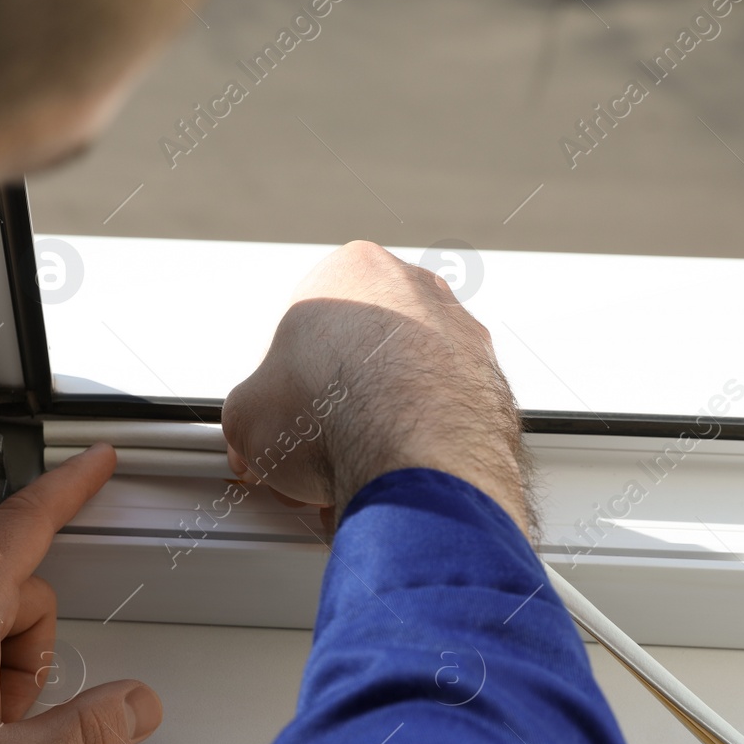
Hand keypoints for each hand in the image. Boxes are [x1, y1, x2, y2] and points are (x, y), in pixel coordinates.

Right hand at [223, 240, 532, 533]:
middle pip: (364, 349)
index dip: (288, 383)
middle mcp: (416, 291)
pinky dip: (427, 441)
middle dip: (342, 399)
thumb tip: (252, 441)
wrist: (418, 460)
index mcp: (351, 270)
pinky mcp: (494, 386)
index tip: (284, 418)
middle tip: (319, 445)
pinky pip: (447, 414)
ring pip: (410, 381)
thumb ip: (249, 418)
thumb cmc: (337, 416)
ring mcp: (463, 336)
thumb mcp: (248, 415)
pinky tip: (400, 473)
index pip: (307, 324)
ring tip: (359, 467)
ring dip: (387, 420)